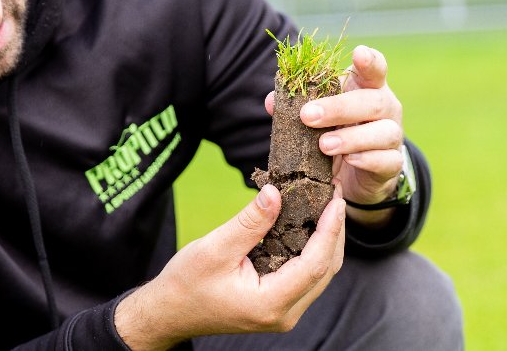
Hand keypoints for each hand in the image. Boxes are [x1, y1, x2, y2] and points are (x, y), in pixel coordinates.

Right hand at [114, 185, 346, 349]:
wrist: (170, 312)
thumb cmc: (186, 283)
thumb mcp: (215, 248)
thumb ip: (249, 222)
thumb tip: (276, 192)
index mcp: (270, 303)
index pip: (315, 264)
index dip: (330, 230)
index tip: (336, 200)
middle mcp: (284, 314)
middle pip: (325, 270)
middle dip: (334, 232)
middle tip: (334, 195)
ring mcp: (284, 313)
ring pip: (320, 275)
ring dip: (327, 241)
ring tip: (327, 206)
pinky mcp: (280, 306)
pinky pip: (308, 278)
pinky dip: (314, 251)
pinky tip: (311, 227)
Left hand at [266, 45, 403, 227]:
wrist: (361, 171)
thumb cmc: (339, 131)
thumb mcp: (321, 116)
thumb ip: (299, 106)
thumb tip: (272, 102)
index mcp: (368, 89)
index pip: (375, 69)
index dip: (369, 61)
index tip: (358, 53)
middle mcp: (386, 108)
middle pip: (373, 101)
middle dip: (339, 108)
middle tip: (308, 116)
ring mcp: (393, 136)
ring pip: (384, 132)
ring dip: (352, 138)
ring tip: (324, 144)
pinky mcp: (393, 163)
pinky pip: (388, 160)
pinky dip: (368, 159)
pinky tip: (350, 160)